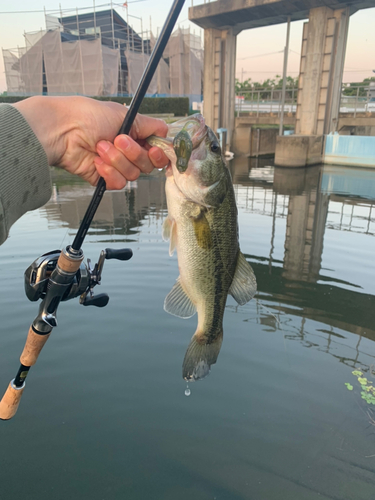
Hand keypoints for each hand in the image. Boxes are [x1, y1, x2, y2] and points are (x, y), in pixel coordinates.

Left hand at [14, 96, 167, 189]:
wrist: (62, 131)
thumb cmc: (88, 116)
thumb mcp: (123, 115)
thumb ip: (149, 125)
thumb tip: (166, 131)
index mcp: (135, 134)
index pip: (159, 148)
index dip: (160, 152)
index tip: (155, 149)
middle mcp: (128, 151)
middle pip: (149, 164)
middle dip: (134, 153)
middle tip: (117, 139)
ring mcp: (117, 165)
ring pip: (134, 174)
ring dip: (117, 160)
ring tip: (99, 147)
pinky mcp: (105, 178)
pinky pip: (119, 183)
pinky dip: (109, 172)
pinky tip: (96, 162)